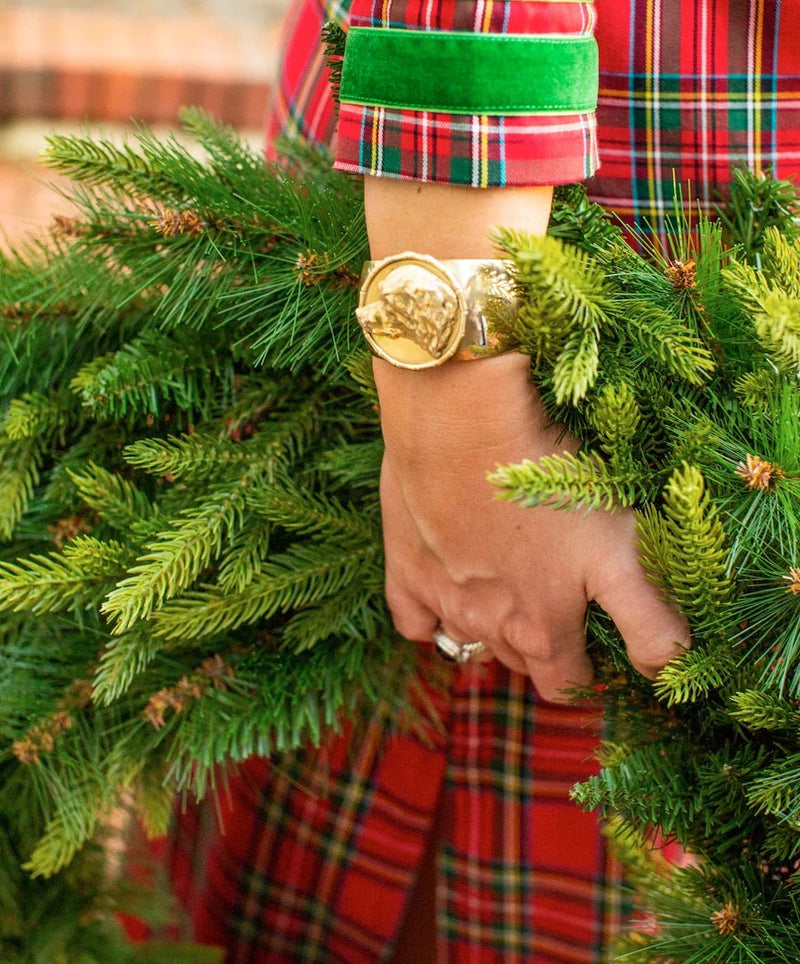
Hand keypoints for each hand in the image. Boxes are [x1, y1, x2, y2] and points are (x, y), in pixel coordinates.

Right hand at [375, 352, 688, 702]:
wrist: (463, 421)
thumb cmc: (551, 480)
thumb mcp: (620, 550)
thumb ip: (648, 622)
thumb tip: (670, 670)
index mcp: (542, 631)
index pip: (567, 684)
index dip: (588, 672)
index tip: (598, 649)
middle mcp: (488, 628)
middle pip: (521, 664)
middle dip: (545, 651)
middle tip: (563, 609)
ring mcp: (441, 601)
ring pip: (471, 641)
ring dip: (494, 630)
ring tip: (513, 590)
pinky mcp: (405, 569)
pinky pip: (414, 621)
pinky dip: (432, 619)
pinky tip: (449, 593)